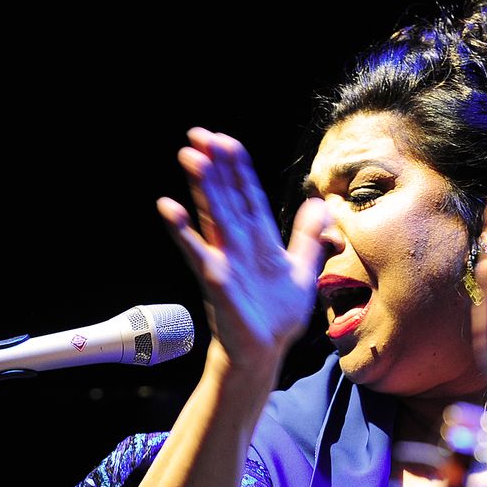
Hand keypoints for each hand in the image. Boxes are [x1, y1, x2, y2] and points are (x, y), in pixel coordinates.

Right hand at [158, 128, 328, 371]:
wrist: (265, 352)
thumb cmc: (275, 315)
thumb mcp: (300, 269)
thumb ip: (307, 236)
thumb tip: (318, 203)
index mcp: (258, 240)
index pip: (247, 195)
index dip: (238, 168)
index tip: (225, 140)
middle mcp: (238, 245)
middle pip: (226, 197)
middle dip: (215, 166)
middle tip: (198, 134)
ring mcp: (225, 261)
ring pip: (212, 216)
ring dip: (201, 186)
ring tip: (188, 156)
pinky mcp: (217, 281)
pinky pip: (198, 252)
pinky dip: (184, 231)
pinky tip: (169, 208)